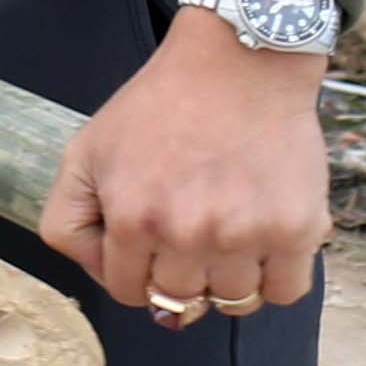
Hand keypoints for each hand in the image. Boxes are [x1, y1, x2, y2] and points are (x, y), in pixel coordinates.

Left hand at [36, 13, 334, 319]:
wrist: (237, 64)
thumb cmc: (160, 106)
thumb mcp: (85, 152)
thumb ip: (70, 221)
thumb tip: (102, 276)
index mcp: (131, 218)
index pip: (128, 292)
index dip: (136, 271)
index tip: (150, 243)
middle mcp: (187, 234)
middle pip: (181, 301)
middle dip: (180, 271)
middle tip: (191, 226)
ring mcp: (244, 234)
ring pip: (234, 300)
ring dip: (230, 273)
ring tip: (228, 223)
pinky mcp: (295, 229)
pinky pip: (286, 291)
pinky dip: (276, 275)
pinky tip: (264, 235)